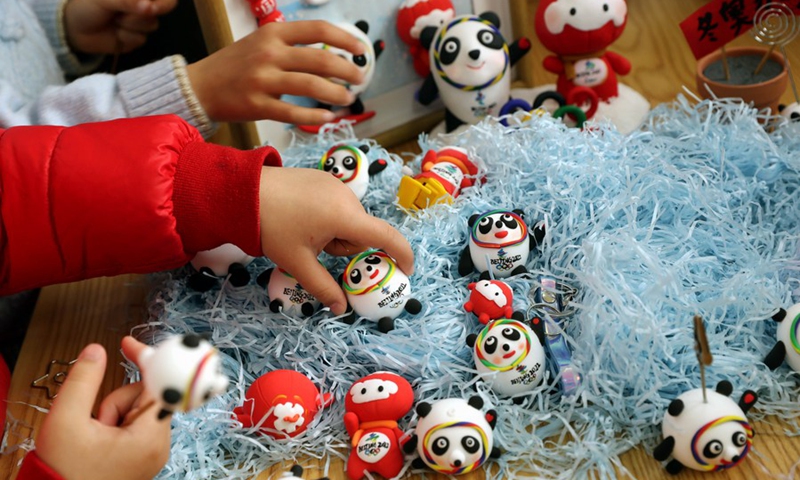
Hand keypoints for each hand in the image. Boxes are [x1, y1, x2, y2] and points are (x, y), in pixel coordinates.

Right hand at [35, 338, 170, 479]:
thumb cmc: (62, 474)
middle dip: (116, 401)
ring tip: (95, 435)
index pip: (160, 386)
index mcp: (148, 438)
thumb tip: (96, 352)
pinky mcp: (143, 456)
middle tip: (96, 421)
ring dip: (113, 413)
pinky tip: (99, 439)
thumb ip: (83, 381)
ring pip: (138, 410)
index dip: (146, 359)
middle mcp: (158, 446)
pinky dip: (116, 423)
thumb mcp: (65, 421)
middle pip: (146, 397)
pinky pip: (135, 425)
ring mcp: (152, 452)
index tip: (129, 345)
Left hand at [64, 0, 177, 54]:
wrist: (75, 29)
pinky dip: (126, 36)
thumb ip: (128, 1)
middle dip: (144, 13)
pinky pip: (142, 38)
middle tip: (129, 14)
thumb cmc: (87, 6)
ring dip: (130, 24)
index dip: (163, 1)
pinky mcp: (139, 37)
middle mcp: (145, 3)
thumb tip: (149, 8)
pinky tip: (115, 32)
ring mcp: (143, 20)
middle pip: (165, 7)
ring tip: (113, 19)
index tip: (152, 7)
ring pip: (152, 24)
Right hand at [186, 20, 365, 124]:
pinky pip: (293, 112)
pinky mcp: (257, 105)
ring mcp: (262, 80)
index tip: (360, 49)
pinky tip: (328, 117)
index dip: (344, 39)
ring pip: (310, 86)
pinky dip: (315, 115)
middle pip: (320, 60)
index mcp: (273, 33)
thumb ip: (292, 46)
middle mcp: (269, 53)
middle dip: (347, 70)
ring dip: (336, 93)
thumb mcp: (262, 43)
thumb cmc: (237, 65)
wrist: (200, 86)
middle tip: (360, 78)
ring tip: (348, 98)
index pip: (317, 29)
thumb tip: (332, 56)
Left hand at [259, 167, 413, 315]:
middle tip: (314, 249)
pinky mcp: (324, 178)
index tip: (407, 270)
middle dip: (345, 246)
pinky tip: (302, 217)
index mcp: (345, 216)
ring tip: (304, 232)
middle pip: (362, 232)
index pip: (387, 236)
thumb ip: (323, 287)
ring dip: (336, 232)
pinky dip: (328, 217)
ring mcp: (335, 184)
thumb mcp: (297, 262)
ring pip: (349, 220)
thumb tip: (341, 308)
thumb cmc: (271, 227)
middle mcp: (347, 196)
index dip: (402, 254)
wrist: (243, 191)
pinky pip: (338, 205)